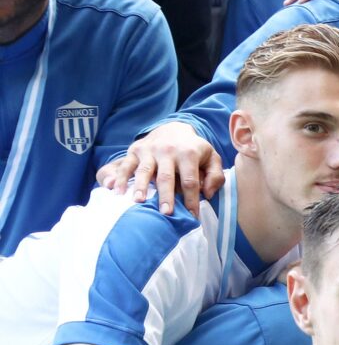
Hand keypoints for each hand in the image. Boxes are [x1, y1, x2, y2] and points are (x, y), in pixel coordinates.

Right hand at [97, 121, 223, 216]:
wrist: (173, 129)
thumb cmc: (194, 150)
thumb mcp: (212, 158)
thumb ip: (215, 176)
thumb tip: (207, 194)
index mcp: (188, 154)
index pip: (190, 181)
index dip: (192, 199)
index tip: (192, 216)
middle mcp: (168, 151)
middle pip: (166, 177)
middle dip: (166, 196)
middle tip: (166, 213)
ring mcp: (150, 150)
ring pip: (144, 171)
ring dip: (141, 187)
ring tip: (139, 202)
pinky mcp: (135, 150)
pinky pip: (126, 165)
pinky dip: (120, 178)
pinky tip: (116, 191)